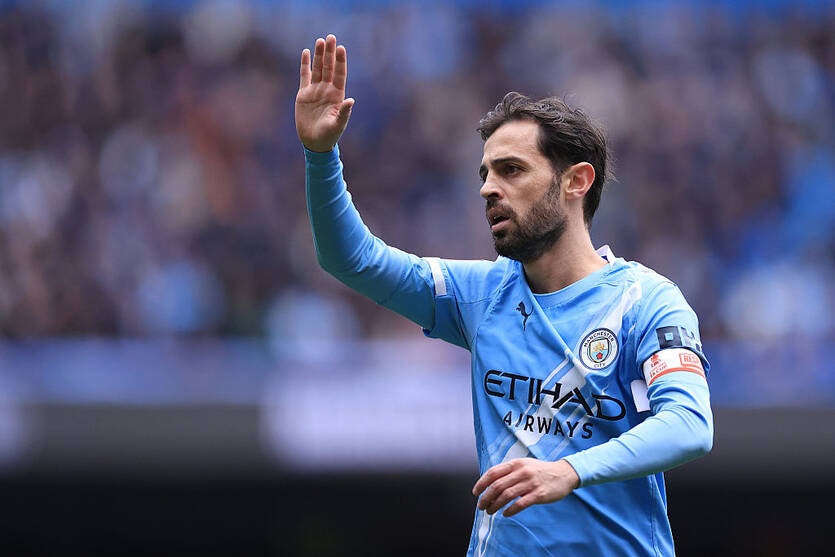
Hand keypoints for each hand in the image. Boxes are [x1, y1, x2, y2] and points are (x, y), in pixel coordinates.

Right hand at [295, 34, 354, 152]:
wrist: (314, 142)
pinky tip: (306, 52)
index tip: (341, 48)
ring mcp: (316, 91)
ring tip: (320, 40)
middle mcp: (327, 90)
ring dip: (318, 55)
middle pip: (329, 67)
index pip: (340, 74)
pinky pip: (304, 76)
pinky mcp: (304, 94)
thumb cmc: (329, 136)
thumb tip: (351, 100)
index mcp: (337, 96)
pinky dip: (305, 64)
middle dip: (330, 53)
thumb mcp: (337, 125)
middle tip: (331, 37)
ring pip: (317, 69)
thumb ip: (344, 112)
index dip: (340, 61)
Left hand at [472, 458, 579, 516]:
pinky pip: (520, 504)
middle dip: (486, 497)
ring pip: (506, 495)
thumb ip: (508, 471)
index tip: (475, 492)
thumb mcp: (523, 465)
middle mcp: (521, 472)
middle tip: (481, 506)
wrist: (563, 473)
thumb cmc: (540, 470)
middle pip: (497, 486)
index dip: (481, 483)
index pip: (493, 472)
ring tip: (490, 511)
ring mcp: (530, 483)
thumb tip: (490, 481)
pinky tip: (505, 514)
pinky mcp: (539, 494)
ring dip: (495, 505)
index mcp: (515, 463)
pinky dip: (510, 510)